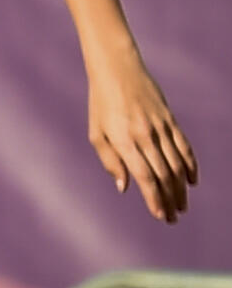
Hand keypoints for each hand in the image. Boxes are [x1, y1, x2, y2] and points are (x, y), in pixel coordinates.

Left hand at [87, 54, 197, 222]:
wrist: (118, 70)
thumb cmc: (101, 104)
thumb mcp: (96, 132)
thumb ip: (110, 160)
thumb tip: (124, 187)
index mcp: (124, 140)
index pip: (144, 176)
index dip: (153, 198)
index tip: (160, 215)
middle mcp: (145, 136)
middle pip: (163, 174)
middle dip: (169, 199)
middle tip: (172, 218)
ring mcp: (160, 127)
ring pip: (177, 164)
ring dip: (181, 188)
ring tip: (182, 206)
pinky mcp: (170, 120)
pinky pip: (184, 147)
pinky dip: (190, 165)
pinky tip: (192, 181)